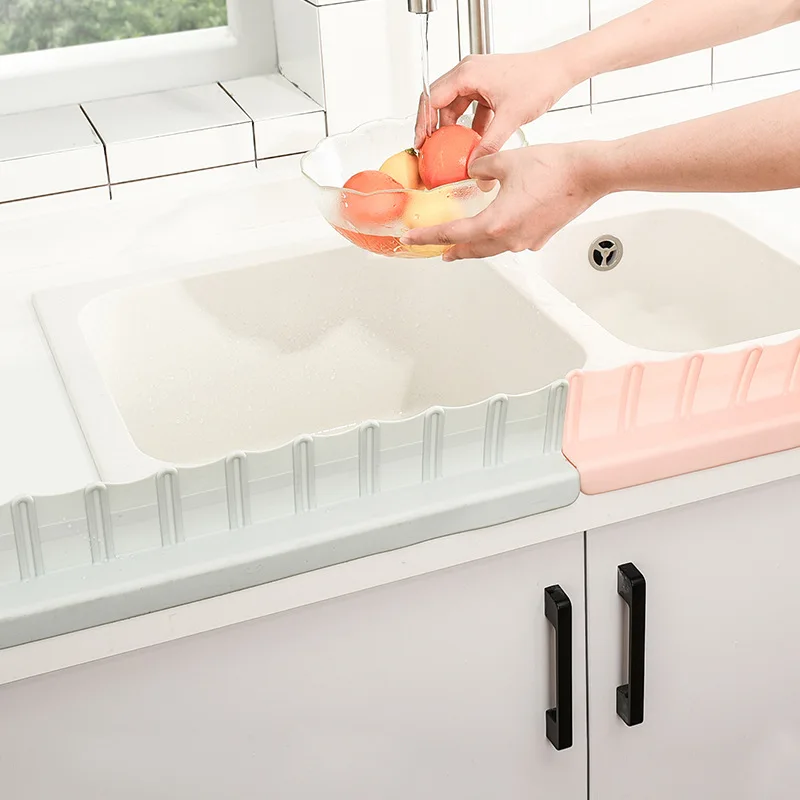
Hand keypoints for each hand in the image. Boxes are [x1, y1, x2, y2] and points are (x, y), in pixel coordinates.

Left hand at [400, 142, 609, 260]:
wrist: (591, 173)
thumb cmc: (556, 167)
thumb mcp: (506, 161)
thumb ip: (481, 167)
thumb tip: (473, 170)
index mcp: (496, 223)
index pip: (452, 234)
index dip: (428, 237)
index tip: (412, 238)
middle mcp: (509, 239)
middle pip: (471, 249)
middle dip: (451, 249)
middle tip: (436, 249)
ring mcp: (526, 241)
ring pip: (491, 250)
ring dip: (473, 248)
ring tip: (460, 246)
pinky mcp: (540, 237)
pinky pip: (511, 243)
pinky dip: (497, 239)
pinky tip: (496, 229)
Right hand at [414, 49, 578, 160]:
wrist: (559, 70)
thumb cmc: (538, 80)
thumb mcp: (510, 118)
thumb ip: (489, 143)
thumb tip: (473, 165)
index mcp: (468, 73)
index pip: (432, 98)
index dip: (423, 122)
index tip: (422, 143)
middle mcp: (468, 72)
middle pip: (438, 100)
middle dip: (433, 126)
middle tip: (430, 149)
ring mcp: (477, 78)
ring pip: (453, 105)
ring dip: (452, 127)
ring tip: (451, 149)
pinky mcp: (486, 86)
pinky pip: (469, 107)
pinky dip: (468, 124)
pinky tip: (473, 142)